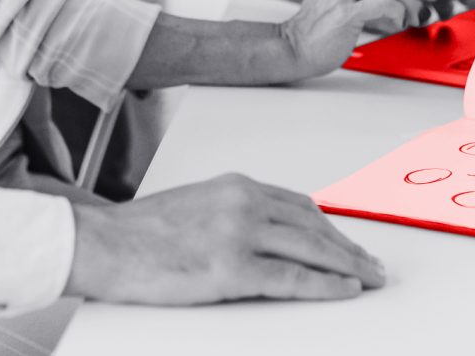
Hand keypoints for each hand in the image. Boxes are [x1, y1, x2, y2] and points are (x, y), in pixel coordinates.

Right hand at [65, 173, 383, 303]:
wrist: (104, 243)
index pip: (298, 204)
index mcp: (235, 186)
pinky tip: (344, 289)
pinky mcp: (232, 270)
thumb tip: (265, 235)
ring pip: (312, 249)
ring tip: (369, 278)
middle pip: (314, 225)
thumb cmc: (140, 232)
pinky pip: (293, 279)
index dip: (329, 225)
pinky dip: (326, 285)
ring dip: (348, 265)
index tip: (346, 239)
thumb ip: (231, 213)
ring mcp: (240, 235)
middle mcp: (243, 202)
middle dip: (347, 246)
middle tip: (371, 263)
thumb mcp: (195, 205)